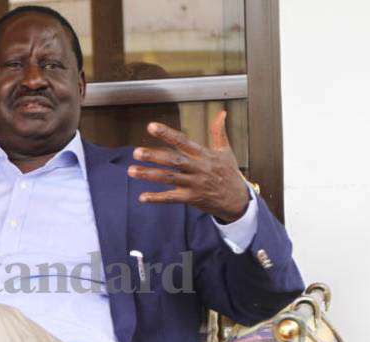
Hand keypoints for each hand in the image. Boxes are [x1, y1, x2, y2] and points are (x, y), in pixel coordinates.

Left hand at [127, 110, 248, 222]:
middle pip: (173, 160)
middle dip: (154, 156)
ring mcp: (194, 184)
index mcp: (203, 154)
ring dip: (149, 175)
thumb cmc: (230, 174)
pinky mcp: (191, 198)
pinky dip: (156, 198)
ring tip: (131, 171)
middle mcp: (197, 168)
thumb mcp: (226, 151)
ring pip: (169, 178)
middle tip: (136, 152)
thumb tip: (222, 112)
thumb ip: (219, 132)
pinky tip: (142, 197)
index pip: (182, 141)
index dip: (166, 134)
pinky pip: (171, 198)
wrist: (238, 200)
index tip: (151, 126)